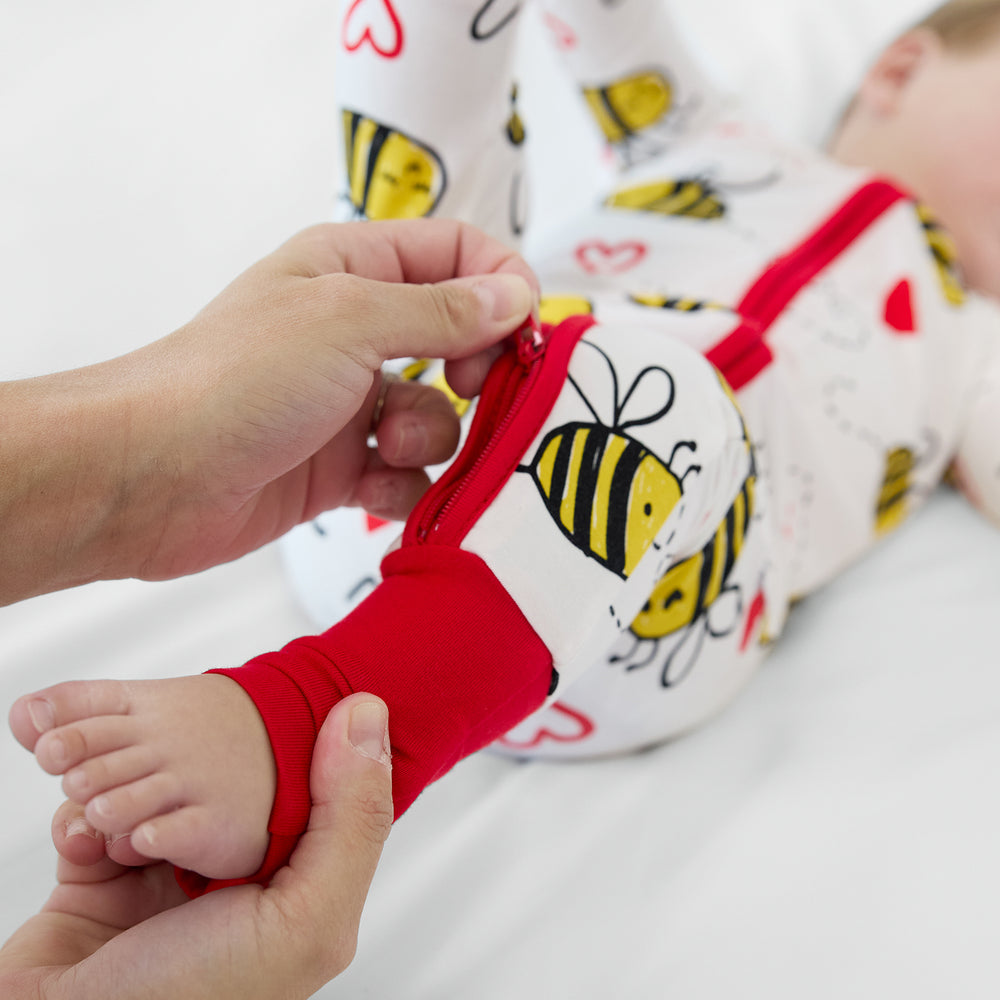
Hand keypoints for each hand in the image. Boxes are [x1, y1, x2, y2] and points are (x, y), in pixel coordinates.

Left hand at [0, 219, 537, 602]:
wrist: (153, 476)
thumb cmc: (239, 377)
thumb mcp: (351, 321)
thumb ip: (443, 309)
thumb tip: (517, 293)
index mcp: (354, 268)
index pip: (457, 252)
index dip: (500, 283)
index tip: (524, 330)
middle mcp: (356, 330)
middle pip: (459, 336)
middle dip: (476, 368)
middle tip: (470, 386)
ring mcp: (350, 402)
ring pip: (438, 413)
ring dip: (430, 434)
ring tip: (388, 445)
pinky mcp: (342, 467)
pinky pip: (406, 472)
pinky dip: (403, 485)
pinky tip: (374, 491)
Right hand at [0, 694, 392, 999]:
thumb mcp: (305, 919)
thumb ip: (351, 821)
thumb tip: (369, 714)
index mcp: (290, 888)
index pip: (309, 793)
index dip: (298, 742)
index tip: (280, 701)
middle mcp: (228, 884)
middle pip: (228, 784)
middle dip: (200, 760)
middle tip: (181, 747)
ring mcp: (162, 884)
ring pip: (156, 792)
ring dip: (129, 786)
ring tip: (120, 801)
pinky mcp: (98, 886)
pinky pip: (94, 820)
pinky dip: (82, 822)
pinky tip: (85, 838)